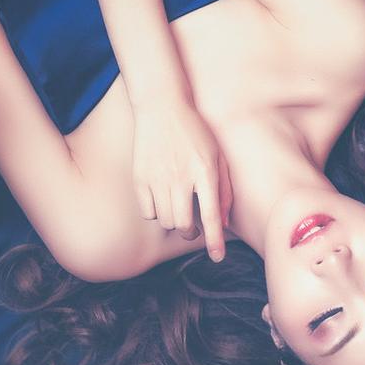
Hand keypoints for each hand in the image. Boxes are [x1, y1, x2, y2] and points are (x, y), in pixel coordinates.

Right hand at [130, 96, 233, 261]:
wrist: (162, 106)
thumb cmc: (195, 132)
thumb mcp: (218, 156)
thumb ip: (224, 190)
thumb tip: (223, 224)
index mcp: (204, 171)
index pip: (211, 215)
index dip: (214, 241)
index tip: (217, 257)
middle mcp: (180, 177)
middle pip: (183, 225)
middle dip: (190, 233)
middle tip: (193, 228)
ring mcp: (157, 177)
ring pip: (164, 221)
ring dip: (173, 222)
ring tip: (177, 209)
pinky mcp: (140, 177)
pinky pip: (147, 211)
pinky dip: (155, 213)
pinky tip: (161, 200)